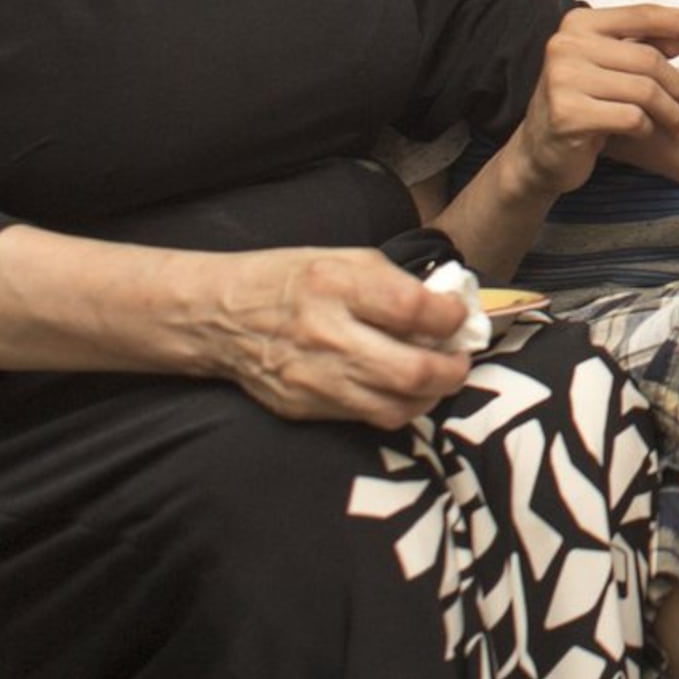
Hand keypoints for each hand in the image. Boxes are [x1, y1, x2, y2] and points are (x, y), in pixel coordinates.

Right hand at [192, 247, 474, 429]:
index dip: (451, 317)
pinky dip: (398, 406)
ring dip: (431, 395)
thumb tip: (445, 309)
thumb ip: (395, 283)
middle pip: (413, 371)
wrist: (219, 317)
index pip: (414, 310)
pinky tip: (404, 389)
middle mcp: (327, 336)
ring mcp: (316, 379)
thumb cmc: (288, 279)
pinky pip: (369, 418)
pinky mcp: (306, 408)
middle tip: (460, 359)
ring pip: (397, 407)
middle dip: (453, 369)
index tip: (458, 316)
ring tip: (438, 377)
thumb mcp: (343, 259)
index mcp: (337, 286)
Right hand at [520, 3, 678, 192]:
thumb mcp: (611, 68)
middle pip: (650, 59)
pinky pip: (632, 117)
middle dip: (677, 87)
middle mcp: (566, 45)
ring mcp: (562, 78)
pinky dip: (647, 127)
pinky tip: (641, 132)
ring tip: (673, 125)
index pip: (644, 14)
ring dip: (669, 113)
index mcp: (578, 24)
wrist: (538, 152)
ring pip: (645, 90)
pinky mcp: (568, 114)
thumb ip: (646, 46)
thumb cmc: (580, 105)